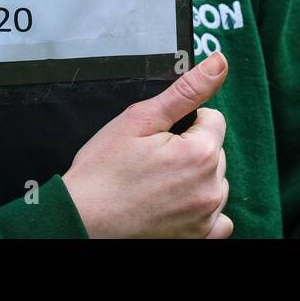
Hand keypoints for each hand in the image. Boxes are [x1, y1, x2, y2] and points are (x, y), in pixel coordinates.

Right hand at [62, 52, 231, 237]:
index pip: (213, 119)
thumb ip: (187, 90)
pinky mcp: (198, 239)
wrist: (80, 219)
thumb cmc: (102, 171)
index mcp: (200, 154)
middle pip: (214, 151)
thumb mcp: (140, 119)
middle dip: (190, 149)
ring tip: (158, 183)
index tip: (158, 137)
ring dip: (196, 178)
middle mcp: (211, 188)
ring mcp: (205, 218)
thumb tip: (219, 61)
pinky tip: (177, 205)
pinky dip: (204, 211)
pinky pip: (219, 220)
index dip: (184, 122)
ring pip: (215, 182)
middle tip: (152, 160)